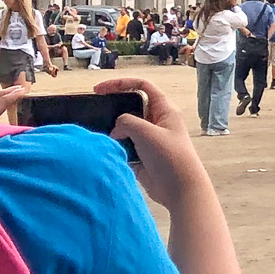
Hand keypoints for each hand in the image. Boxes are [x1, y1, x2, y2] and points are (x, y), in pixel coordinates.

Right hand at [97, 76, 201, 205]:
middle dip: (113, 109)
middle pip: (131, 107)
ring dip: (112, 132)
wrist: (180, 190)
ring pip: (125, 129)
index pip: (142, 85)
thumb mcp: (147, 132)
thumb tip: (115, 130)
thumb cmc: (170, 156)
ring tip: (96, 134)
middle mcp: (156, 122)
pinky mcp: (142, 157)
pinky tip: (103, 151)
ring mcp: (149, 140)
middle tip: (94, 113)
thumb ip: (127, 123)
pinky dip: (114, 148)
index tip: (99, 90)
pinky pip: (124, 147)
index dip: (120, 83)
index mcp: (164, 109)